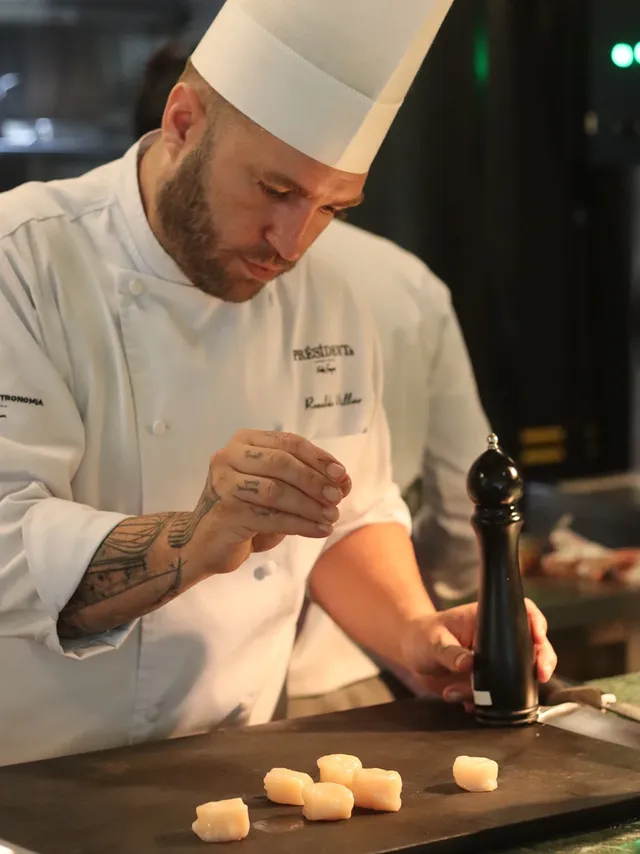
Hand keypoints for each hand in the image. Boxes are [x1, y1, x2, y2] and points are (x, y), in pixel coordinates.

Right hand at [184, 430, 351, 575]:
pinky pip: (270, 516)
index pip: (288, 442)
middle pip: (282, 462)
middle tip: (337, 498)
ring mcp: (223, 483)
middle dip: (314, 480)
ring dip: (310, 505)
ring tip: (331, 517)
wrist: (207, 542)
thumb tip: (345, 482)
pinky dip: (300, 524)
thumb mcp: (281, 491)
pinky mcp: (225, 511)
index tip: (342, 475)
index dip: (318, 457)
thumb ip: (310, 482)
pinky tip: (318, 530)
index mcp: (244, 441)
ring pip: (276, 491)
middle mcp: (229, 456)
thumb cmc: (248, 511)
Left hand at [399, 598, 556, 705]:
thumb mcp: (432, 642)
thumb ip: (449, 653)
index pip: (522, 612)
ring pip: (520, 675)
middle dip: (542, 660)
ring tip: (470, 694)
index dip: (536, 623)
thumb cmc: (422, 636)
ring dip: (507, 690)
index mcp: (487, 619)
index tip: (539, 638)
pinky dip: (486, 704)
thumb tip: (469, 664)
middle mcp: (497, 640)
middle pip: (533, 645)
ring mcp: (495, 661)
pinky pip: (499, 696)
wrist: (412, 654)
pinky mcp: (488, 682)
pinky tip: (466, 704)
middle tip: (541, 674)